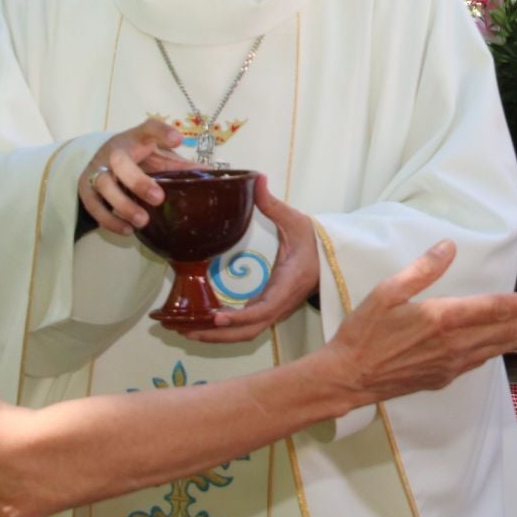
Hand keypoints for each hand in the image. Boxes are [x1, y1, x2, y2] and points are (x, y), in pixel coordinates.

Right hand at [79, 119, 189, 233]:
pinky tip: (128, 230)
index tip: (178, 140)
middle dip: (137, 180)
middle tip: (158, 198)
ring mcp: (96, 169)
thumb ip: (180, 166)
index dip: (162, 132)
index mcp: (135, 139)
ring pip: (103, 184)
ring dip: (122, 204)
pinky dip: (109, 220)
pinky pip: (93, 205)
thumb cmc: (136, 159)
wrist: (99, 160)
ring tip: (143, 221)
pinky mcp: (85, 189)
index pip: (148, 129)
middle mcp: (113, 152)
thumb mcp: (157, 157)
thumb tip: (213, 176)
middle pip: (119, 160)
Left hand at [185, 176, 318, 343]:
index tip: (216, 318)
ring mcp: (274, 309)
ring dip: (215, 337)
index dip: (239, 318)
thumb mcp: (295, 221)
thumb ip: (273, 204)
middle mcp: (280, 304)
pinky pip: (246, 326)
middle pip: (247, 331)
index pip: (263, 310)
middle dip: (216, 335)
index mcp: (287, 285)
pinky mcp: (268, 308)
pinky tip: (200, 323)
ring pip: (245, 333)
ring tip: (183, 330)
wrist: (333, 258)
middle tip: (184, 329)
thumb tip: (258, 179)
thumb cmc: (314, 241)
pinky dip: (223, 330)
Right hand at [316, 241, 516, 402]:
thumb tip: (449, 246)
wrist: (348, 379)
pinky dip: (504, 348)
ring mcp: (452, 364)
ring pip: (500, 347)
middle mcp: (455, 344)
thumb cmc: (363, 333)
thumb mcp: (386, 292)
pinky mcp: (445, 376)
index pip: (496, 309)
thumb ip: (422, 269)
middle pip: (507, 330)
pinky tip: (511, 343)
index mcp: (442, 319)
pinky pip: (483, 359)